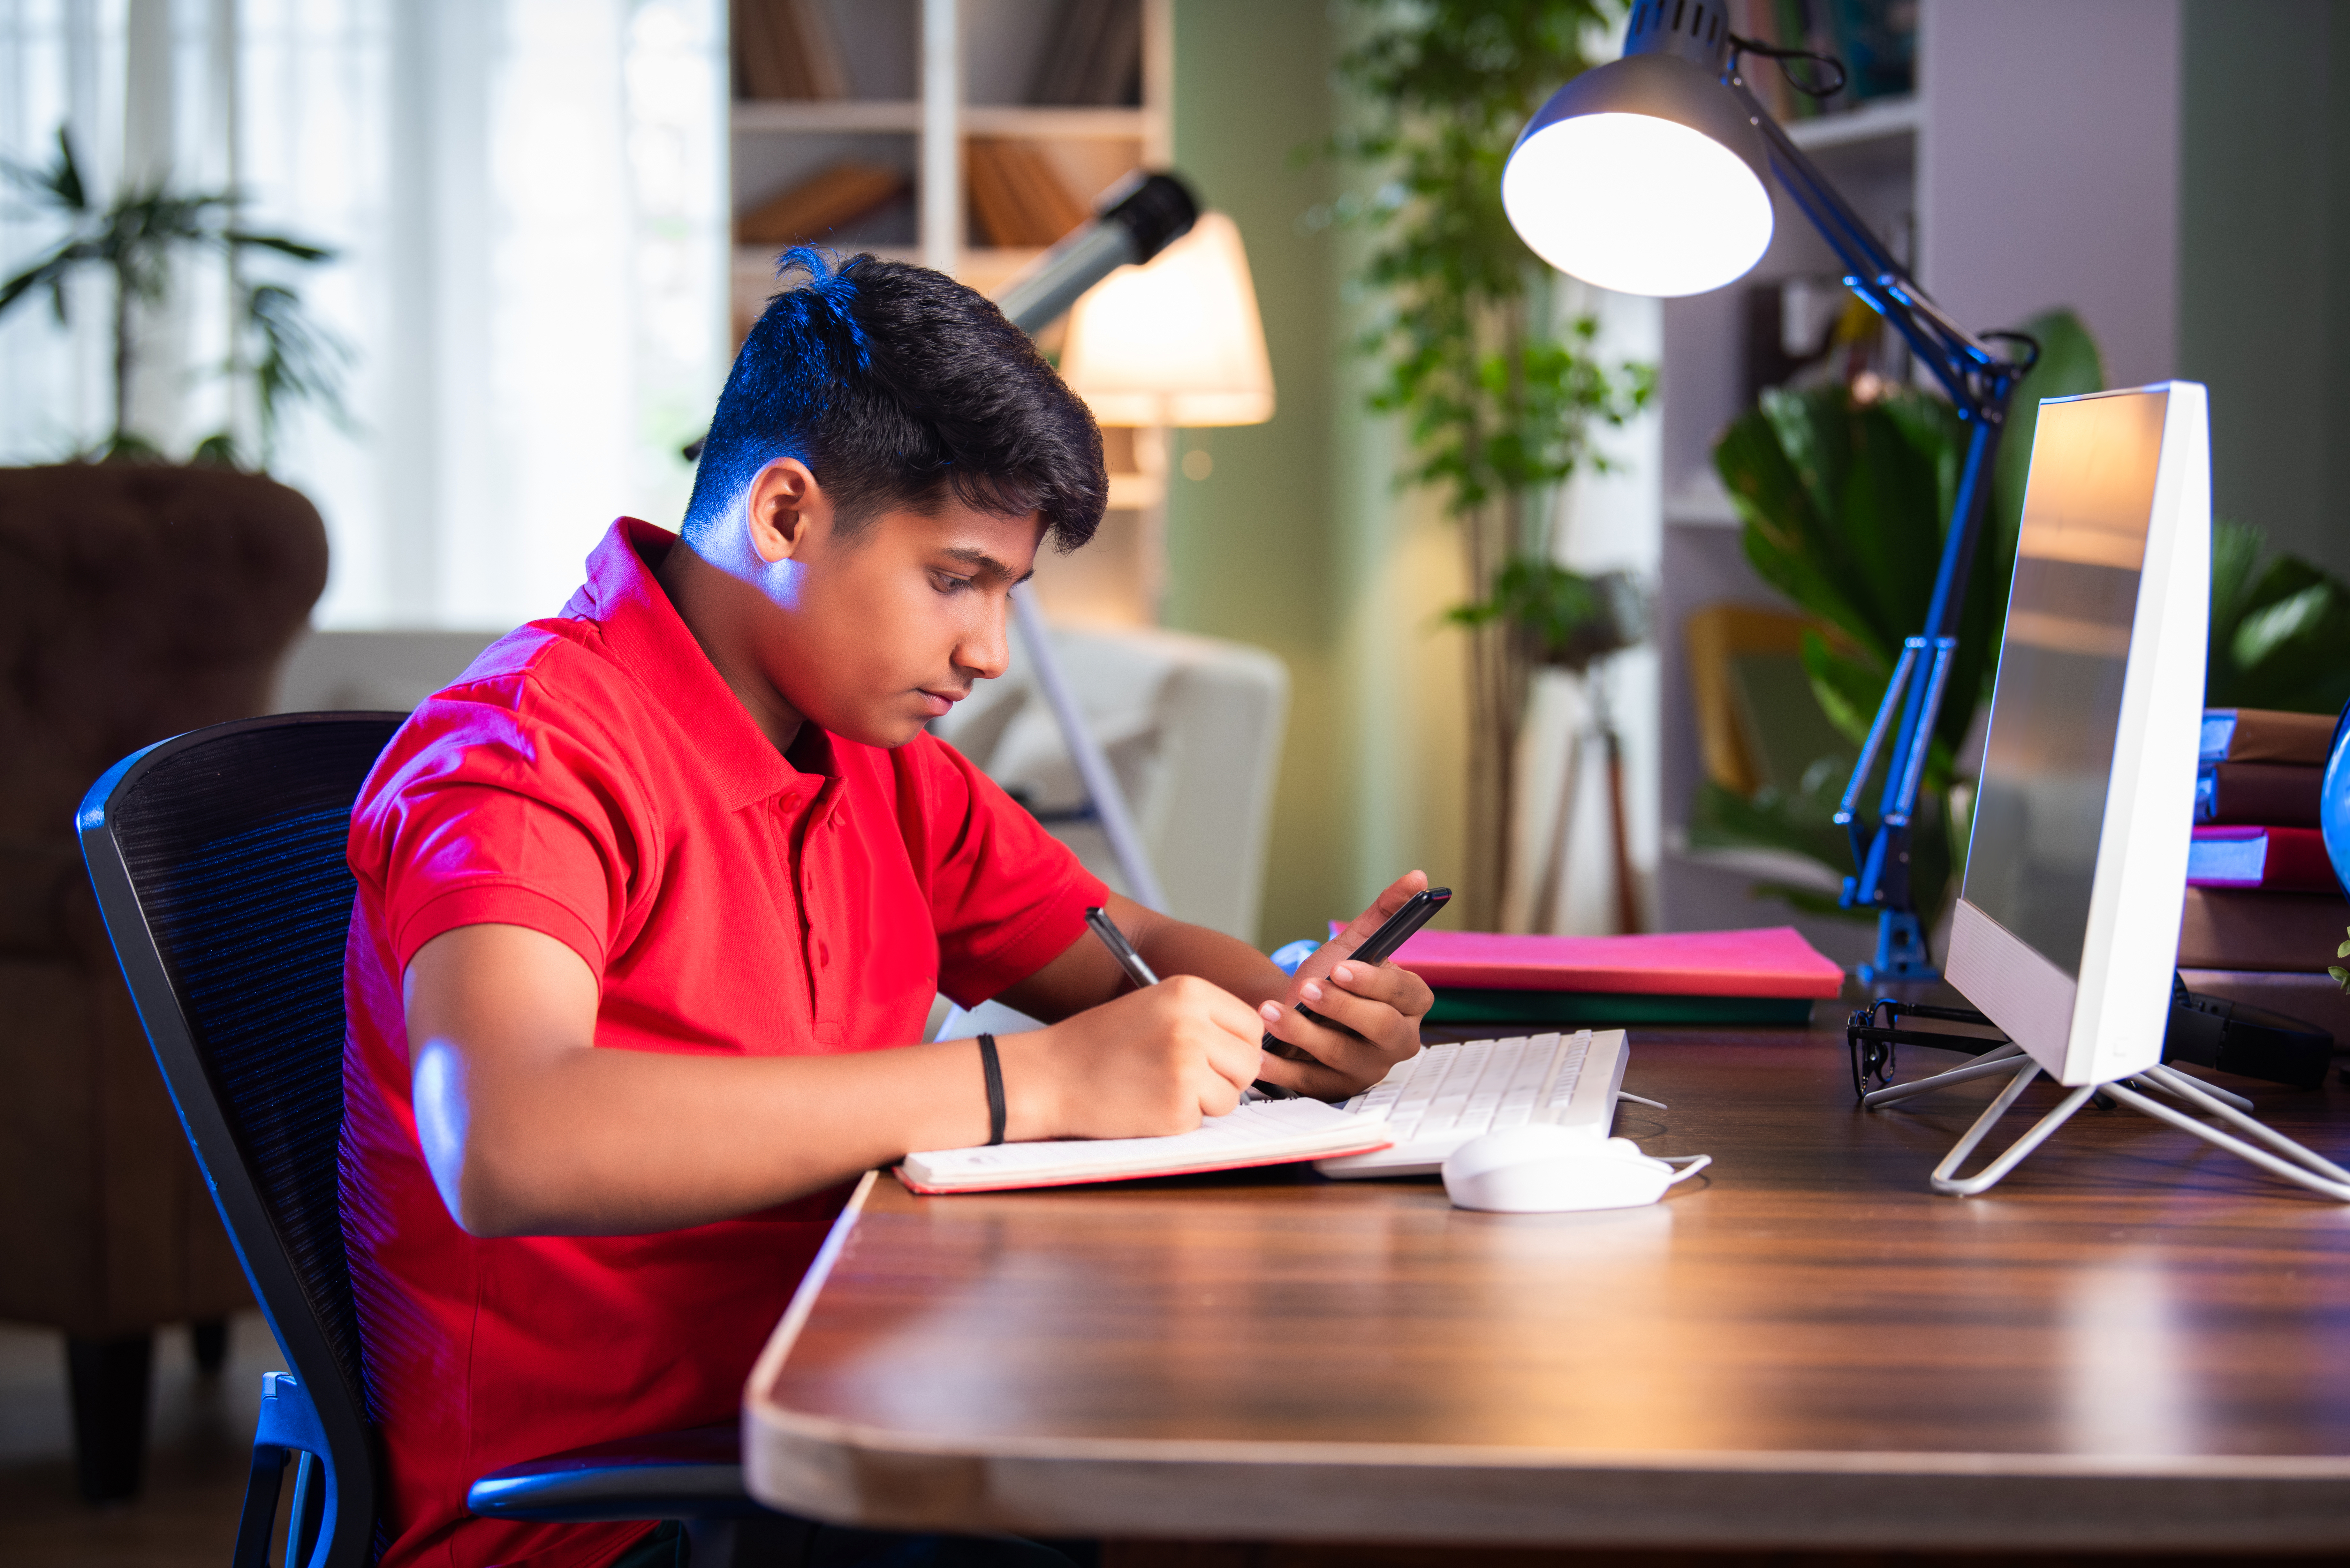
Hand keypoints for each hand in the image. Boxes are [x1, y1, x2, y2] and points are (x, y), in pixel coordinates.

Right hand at [1000, 974, 1263, 1139]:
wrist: (1049, 1075)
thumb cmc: (1100, 1042)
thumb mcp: (1154, 1007)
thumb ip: (1203, 1018)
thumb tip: (1256, 1046)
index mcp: (1189, 991)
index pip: (1251, 1025)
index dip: (1237, 1046)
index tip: (1215, 1055)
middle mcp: (1193, 1024)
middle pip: (1250, 1062)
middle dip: (1228, 1076)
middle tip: (1190, 1077)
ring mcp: (1187, 1067)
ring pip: (1232, 1095)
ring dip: (1205, 1100)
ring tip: (1161, 1087)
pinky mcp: (1177, 1107)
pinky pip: (1203, 1119)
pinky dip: (1181, 1118)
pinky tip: (1148, 1104)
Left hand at [1254, 871, 1435, 1099]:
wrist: (1296, 1011)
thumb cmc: (1331, 978)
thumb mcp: (1355, 944)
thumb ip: (1385, 913)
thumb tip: (1418, 876)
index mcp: (1409, 1005)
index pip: (1408, 995)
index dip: (1375, 982)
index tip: (1340, 967)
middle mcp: (1396, 1041)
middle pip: (1382, 1029)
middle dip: (1343, 1008)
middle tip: (1307, 988)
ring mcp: (1367, 1070)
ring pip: (1343, 1056)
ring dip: (1304, 1033)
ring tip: (1271, 1011)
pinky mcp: (1335, 1090)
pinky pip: (1310, 1083)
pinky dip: (1282, 1068)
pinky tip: (1259, 1053)